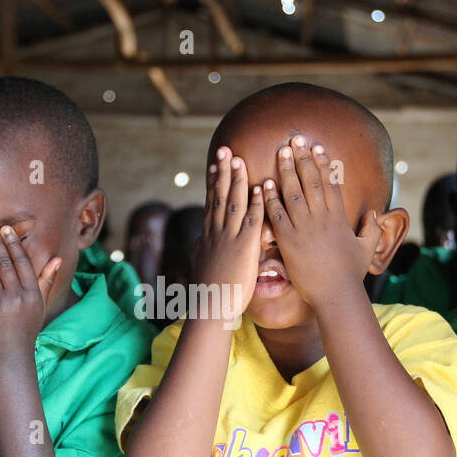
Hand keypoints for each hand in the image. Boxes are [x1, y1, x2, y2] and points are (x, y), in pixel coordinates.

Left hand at [0, 223, 60, 365]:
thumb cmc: (25, 330)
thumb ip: (47, 280)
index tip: (5, 229)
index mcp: (31, 294)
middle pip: (3, 262)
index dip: (12, 244)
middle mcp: (16, 297)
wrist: (9, 357)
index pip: (21, 262)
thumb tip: (58, 258)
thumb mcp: (39, 306)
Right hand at [196, 146, 263, 318]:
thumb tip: (196, 243)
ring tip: (239, 159)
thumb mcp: (201, 265)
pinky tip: (260, 187)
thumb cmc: (209, 292)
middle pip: (219, 195)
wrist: (211, 307)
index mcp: (208, 236)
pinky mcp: (244, 247)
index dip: (213, 181)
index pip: (211, 202)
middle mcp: (216, 232)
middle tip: (225, 149)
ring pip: (233, 202)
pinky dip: (255, 203)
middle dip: (222, 171)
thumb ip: (200, 249)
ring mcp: (229, 238)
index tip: (214, 164)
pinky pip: (251, 220)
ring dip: (237, 179)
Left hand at [260, 135, 379, 308]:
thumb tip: (374, 214)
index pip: (330, 184)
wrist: (335, 295)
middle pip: (311, 181)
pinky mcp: (288, 241)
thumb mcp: (366, 250)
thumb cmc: (350, 275)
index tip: (318, 148)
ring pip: (293, 192)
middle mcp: (321, 218)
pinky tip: (266, 183)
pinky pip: (277, 214)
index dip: (323, 164)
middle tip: (296, 139)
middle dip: (303, 158)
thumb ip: (371, 230)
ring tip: (281, 152)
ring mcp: (304, 228)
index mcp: (338, 218)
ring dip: (286, 170)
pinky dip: (271, 197)